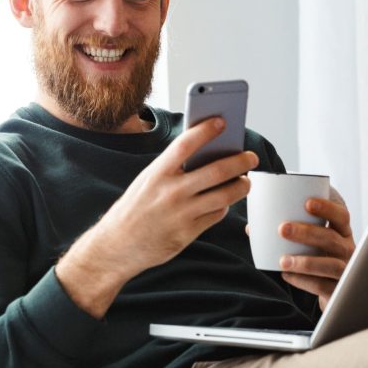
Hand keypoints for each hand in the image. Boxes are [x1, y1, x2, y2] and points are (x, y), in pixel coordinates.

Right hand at [57, 118, 258, 316]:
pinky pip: (216, 215)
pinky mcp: (188, 233)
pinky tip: (225, 202)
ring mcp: (181, 214)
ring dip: (241, 186)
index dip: (205, 130)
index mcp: (157, 173)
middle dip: (239, 162)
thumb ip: (172, 169)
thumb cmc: (134, 209)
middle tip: (251, 157)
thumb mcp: (147, 181)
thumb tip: (206, 154)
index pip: (185, 144)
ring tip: (246, 181)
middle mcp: (170, 192)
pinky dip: (224, 206)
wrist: (117, 246)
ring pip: (224, 196)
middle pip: (215, 171)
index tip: (221, 122)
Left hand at [276, 190, 354, 311]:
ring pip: (330, 265)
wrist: (333, 292)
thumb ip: (291, 233)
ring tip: (282, 260)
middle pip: (332, 239)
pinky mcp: (337, 291)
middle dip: (307, 233)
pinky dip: (302, 280)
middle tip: (282, 229)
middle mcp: (347, 251)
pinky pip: (321, 286)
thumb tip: (252, 227)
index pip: (341, 217)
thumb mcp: (313, 245)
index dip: (327, 208)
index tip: (307, 203)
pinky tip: (286, 276)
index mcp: (342, 234)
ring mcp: (345, 272)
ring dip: (305, 262)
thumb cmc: (319, 261)